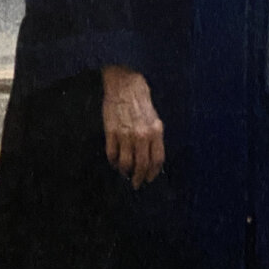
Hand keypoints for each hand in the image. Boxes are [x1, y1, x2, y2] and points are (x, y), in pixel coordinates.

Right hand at [101, 65, 164, 186]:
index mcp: (156, 131)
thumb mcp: (154, 118)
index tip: (149, 178)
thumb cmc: (141, 100)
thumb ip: (154, 137)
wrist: (125, 84)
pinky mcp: (111, 132)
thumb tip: (151, 157)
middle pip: (141, 165)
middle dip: (139, 178)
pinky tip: (114, 162)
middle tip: (136, 184)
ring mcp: (126, 135)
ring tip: (124, 172)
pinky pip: (112, 154)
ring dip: (125, 171)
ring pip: (125, 163)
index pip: (157, 160)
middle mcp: (142, 135)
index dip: (153, 173)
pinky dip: (113, 162)